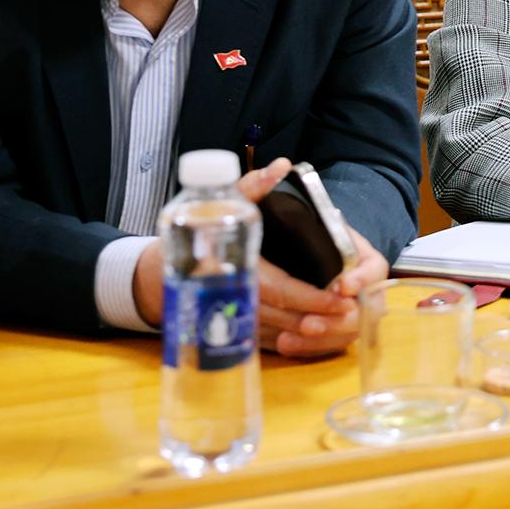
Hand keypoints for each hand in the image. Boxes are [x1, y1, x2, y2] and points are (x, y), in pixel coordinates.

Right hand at [131, 157, 385, 356]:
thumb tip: (282, 165)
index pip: (282, 290)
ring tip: (340, 326)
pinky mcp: (233, 330)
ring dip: (308, 336)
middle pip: (283, 316)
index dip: (313, 297)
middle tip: (350, 313)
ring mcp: (233, 318)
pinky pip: (264, 342)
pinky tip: (312, 337)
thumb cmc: (199, 231)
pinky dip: (289, 343)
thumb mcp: (225, 200)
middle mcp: (235, 297)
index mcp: (237, 267)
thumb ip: (254, 185)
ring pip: (277, 334)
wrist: (160, 270)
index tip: (341, 297)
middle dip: (319, 319)